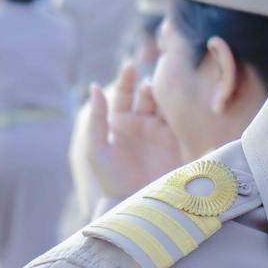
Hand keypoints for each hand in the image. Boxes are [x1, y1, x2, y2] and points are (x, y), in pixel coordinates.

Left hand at [87, 63, 182, 199]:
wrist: (135, 201)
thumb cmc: (111, 178)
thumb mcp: (96, 149)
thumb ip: (96, 119)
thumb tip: (96, 87)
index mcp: (119, 126)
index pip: (122, 98)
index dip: (125, 81)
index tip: (129, 66)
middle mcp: (138, 127)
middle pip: (141, 99)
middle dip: (141, 86)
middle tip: (141, 75)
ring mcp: (156, 134)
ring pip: (158, 108)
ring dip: (154, 97)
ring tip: (149, 90)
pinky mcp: (172, 142)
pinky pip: (172, 122)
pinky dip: (170, 112)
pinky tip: (166, 106)